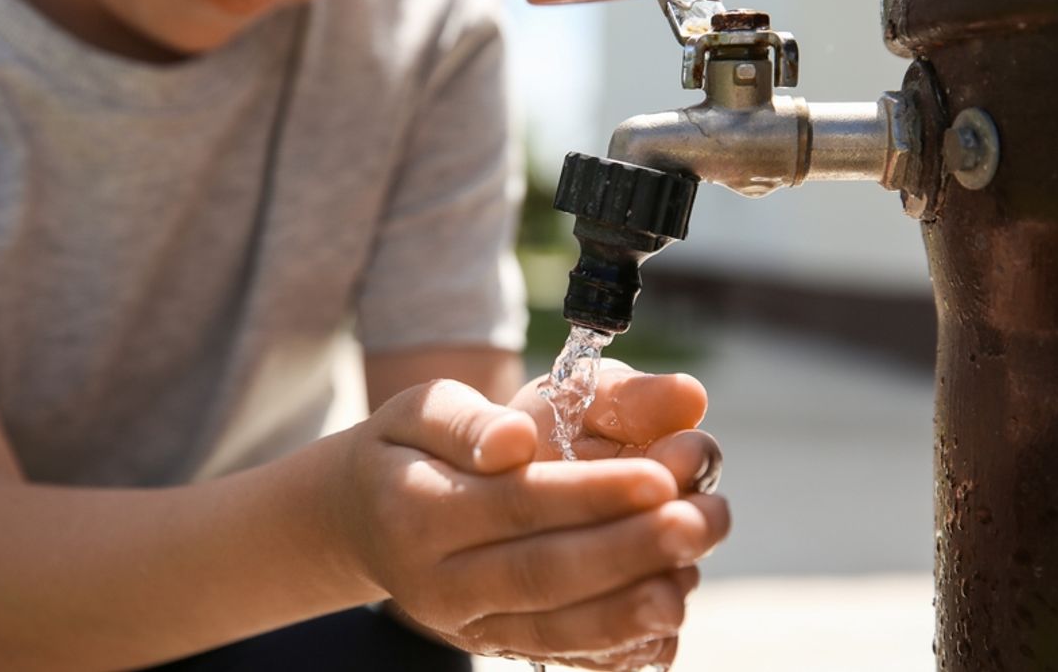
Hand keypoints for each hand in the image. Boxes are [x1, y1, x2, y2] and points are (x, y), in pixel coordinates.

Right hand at [338, 379, 729, 667]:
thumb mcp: (418, 410)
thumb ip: (468, 421)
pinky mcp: (493, 644)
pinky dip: (613, 644)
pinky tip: (663, 621)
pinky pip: (558, 653)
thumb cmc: (405, 449)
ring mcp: (465, 622)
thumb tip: (514, 442)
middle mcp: (438, 579)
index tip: (660, 477)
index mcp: (418, 509)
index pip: (517, 503)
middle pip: (543, 572)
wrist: (359, 520)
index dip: (591, 494)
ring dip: (629, 608)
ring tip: (690, 579)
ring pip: (554, 627)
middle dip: (628, 551)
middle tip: (698, 523)